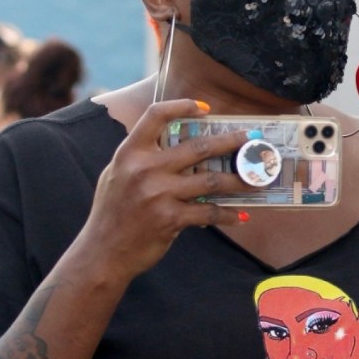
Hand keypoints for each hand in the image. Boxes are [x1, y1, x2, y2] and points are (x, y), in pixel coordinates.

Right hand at [78, 99, 252, 282]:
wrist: (102, 252)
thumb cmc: (112, 211)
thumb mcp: (116, 174)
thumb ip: (141, 157)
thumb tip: (176, 142)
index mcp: (130, 152)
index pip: (156, 116)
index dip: (181, 106)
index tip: (204, 108)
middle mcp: (144, 169)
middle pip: (198, 147)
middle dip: (230, 141)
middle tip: (252, 138)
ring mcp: (158, 194)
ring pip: (211, 181)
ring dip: (238, 180)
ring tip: (257, 180)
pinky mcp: (170, 218)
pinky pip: (208, 212)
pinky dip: (226, 214)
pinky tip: (239, 215)